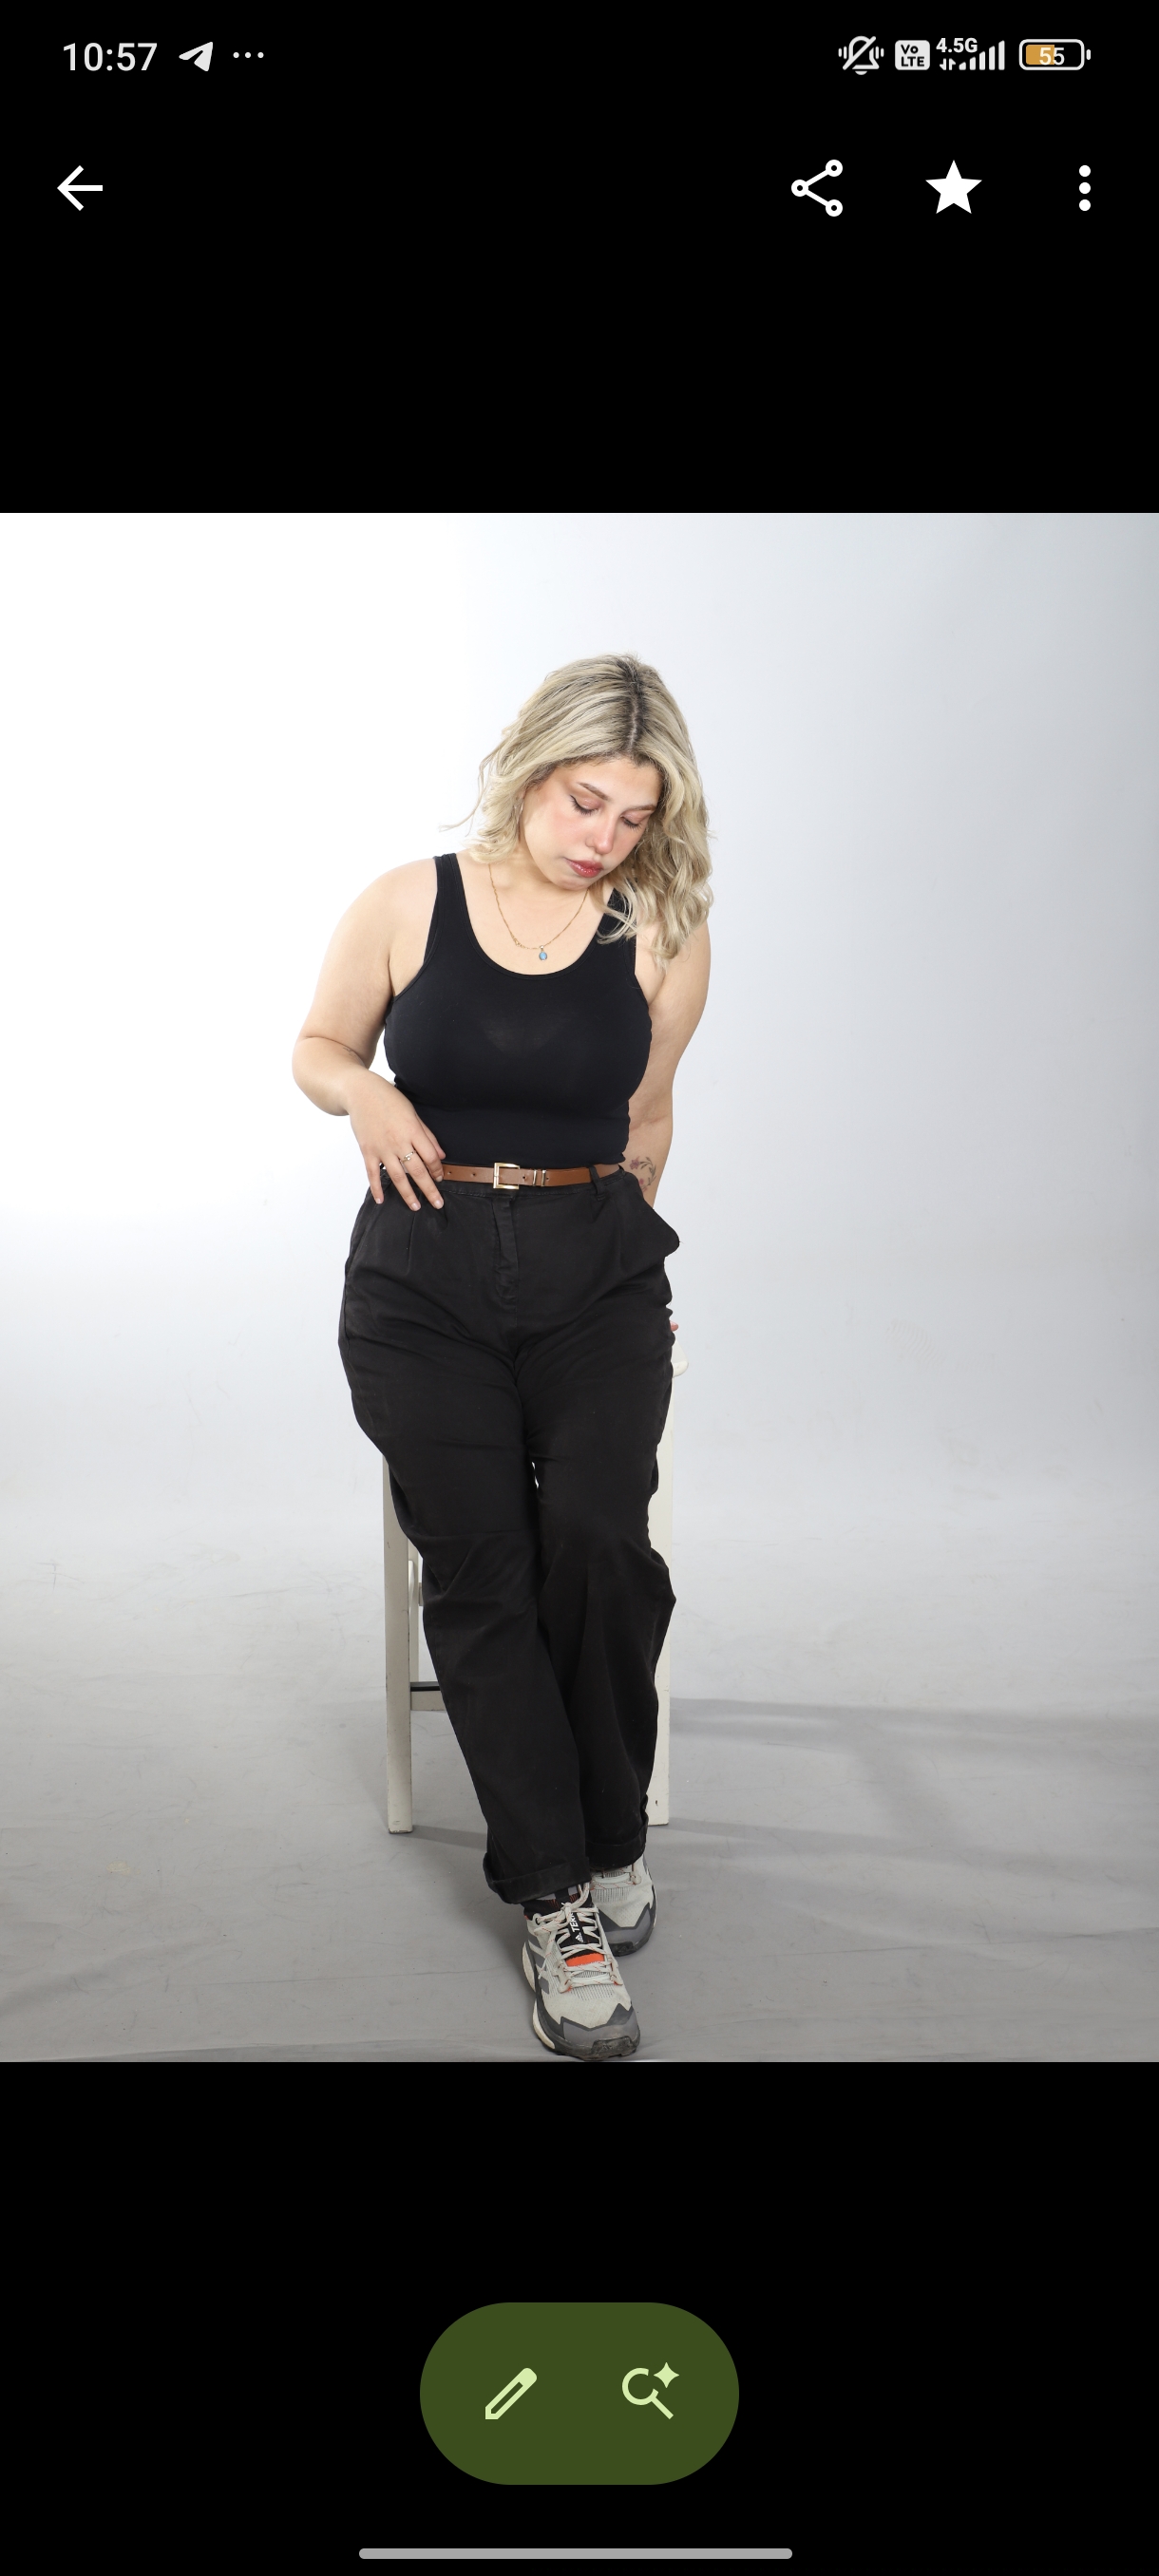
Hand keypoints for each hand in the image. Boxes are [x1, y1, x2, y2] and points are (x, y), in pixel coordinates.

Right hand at [347, 1071, 444, 1209]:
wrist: (360, 1093)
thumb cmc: (389, 1099)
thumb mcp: (413, 1113)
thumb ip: (427, 1135)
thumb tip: (441, 1154)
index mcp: (412, 1131)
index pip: (431, 1157)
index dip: (437, 1169)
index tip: (440, 1177)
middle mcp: (398, 1142)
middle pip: (417, 1171)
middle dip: (429, 1189)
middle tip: (438, 1203)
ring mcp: (382, 1148)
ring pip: (397, 1177)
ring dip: (407, 1194)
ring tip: (416, 1206)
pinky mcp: (367, 1151)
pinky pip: (373, 1173)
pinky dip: (376, 1188)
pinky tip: (381, 1200)